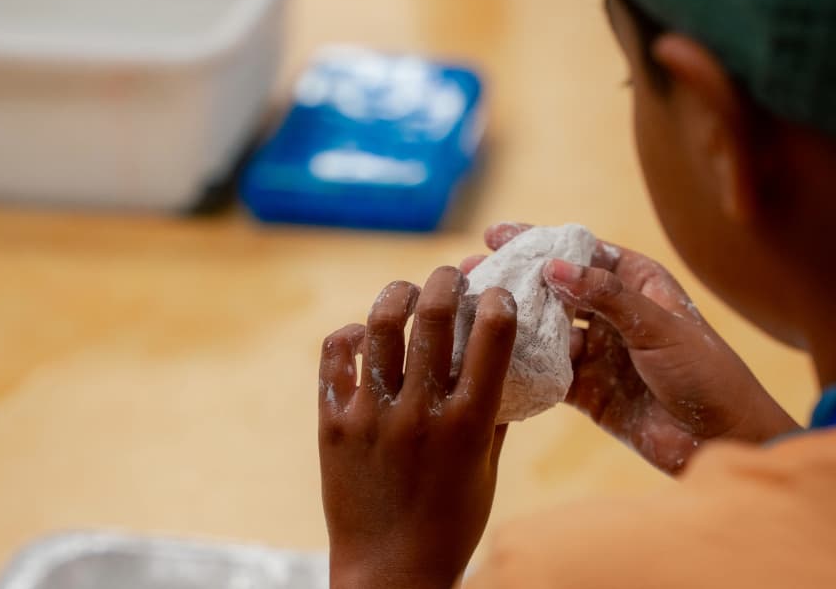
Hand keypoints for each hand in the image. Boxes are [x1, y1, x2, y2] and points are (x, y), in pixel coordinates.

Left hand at [318, 266, 515, 588]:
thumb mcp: (486, 468)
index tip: (497, 294)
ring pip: (380, 325)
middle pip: (433, 316)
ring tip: (406, 293)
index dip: (498, 301)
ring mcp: (373, 416)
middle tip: (449, 276)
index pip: (492, 335)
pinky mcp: (334, 425)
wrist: (390, 573)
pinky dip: (350, 336)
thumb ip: (494, 413)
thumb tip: (501, 362)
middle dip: (445, 282)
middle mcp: (421, 412)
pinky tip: (363, 335)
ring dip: (397, 295)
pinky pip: (336, 358)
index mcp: (469, 423)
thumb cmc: (451, 522)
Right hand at [471, 223, 798, 473]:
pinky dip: (522, 367)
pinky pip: (549, 375)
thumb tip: (554, 268)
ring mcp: (601, 353)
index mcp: (639, 283)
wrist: (723, 440)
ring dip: (512, 323)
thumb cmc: (706, 373)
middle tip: (471, 270)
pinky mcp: (590, 392)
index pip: (582, 253)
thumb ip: (606, 298)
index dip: (540, 242)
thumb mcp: (658, 327)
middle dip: (515, 280)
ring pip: (547, 332)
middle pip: (557, 290)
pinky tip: (488, 359)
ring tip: (470, 313)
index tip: (498, 234)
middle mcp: (615, 314)